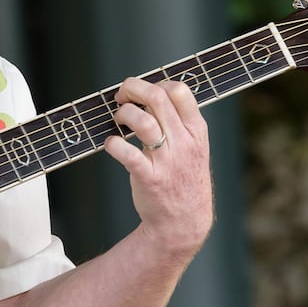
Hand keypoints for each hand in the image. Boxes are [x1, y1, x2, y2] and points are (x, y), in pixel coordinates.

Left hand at [102, 77, 213, 259]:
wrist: (185, 223)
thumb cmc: (183, 179)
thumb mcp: (193, 147)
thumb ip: (177, 122)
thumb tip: (149, 93)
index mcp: (196, 132)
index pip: (179, 90)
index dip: (154, 83)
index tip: (140, 93)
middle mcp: (184, 143)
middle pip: (157, 97)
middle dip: (132, 88)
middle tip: (121, 97)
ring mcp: (167, 161)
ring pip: (142, 120)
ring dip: (123, 114)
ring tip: (118, 120)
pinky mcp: (149, 178)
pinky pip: (126, 153)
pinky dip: (113, 144)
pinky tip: (111, 144)